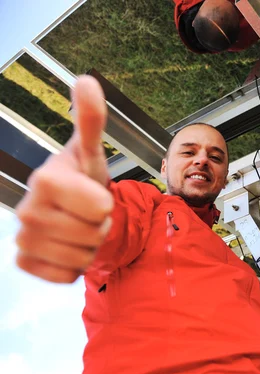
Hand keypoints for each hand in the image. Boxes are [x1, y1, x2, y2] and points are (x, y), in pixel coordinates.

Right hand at [15, 76, 113, 282]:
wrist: (67, 208)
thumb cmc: (82, 177)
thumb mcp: (91, 150)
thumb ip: (91, 120)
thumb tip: (87, 80)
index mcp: (45, 179)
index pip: (100, 208)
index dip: (106, 204)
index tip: (93, 193)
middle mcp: (26, 210)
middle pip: (94, 234)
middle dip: (100, 226)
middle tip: (87, 212)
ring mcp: (22, 238)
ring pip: (82, 257)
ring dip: (89, 245)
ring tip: (78, 226)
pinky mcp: (24, 262)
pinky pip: (64, 276)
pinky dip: (74, 266)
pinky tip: (66, 246)